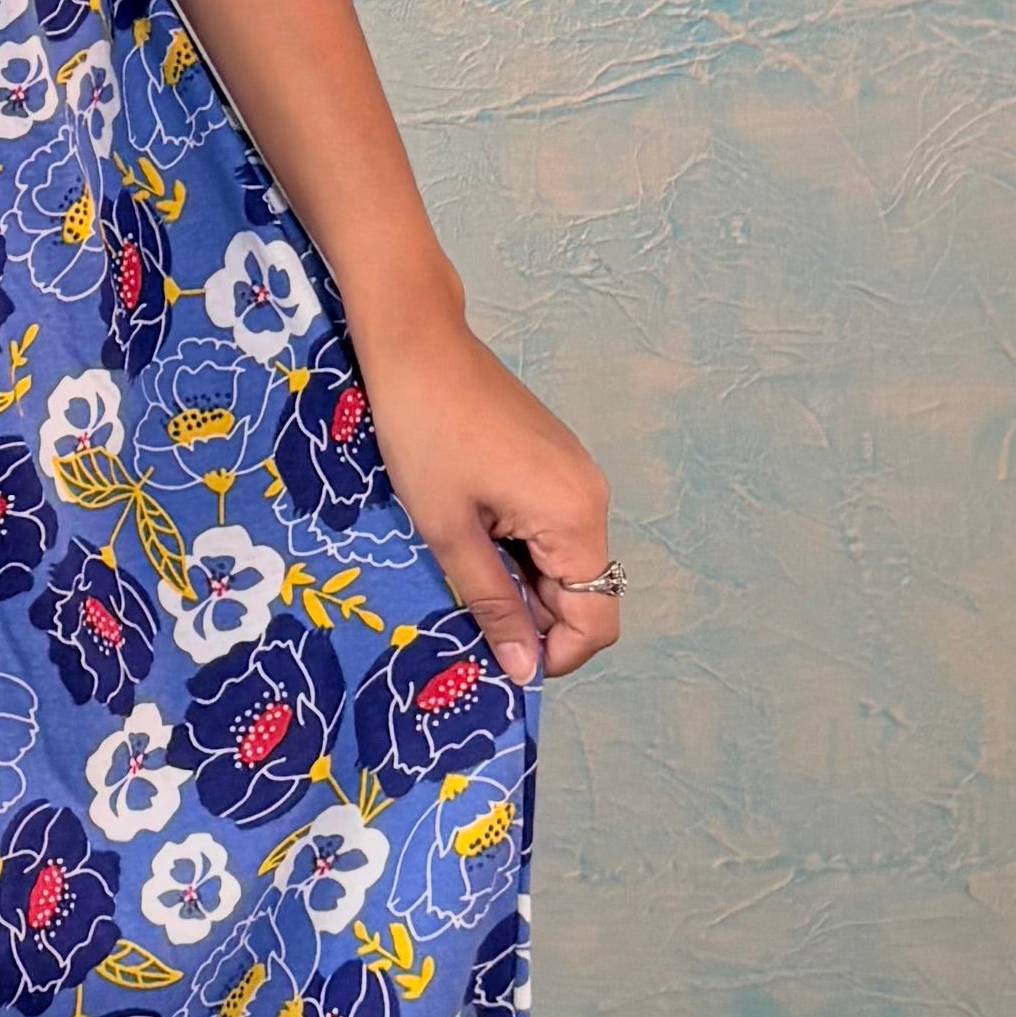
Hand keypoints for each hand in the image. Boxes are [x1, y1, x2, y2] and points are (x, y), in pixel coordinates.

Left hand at [347, 306, 620, 689]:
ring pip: (565, 562)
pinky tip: (473, 533)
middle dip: (534, 617)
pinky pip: (553, 528)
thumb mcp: (448, 530)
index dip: (553, 653)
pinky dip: (520, 549)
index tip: (499, 656)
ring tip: (463, 564)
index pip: (596, 619)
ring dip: (522, 582)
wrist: (419, 345)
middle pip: (585, 593)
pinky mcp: (556, 462)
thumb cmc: (424, 433)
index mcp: (576, 517)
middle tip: (468, 610)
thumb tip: (524, 671)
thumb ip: (492, 603)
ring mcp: (577, 477)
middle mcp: (592, 498)